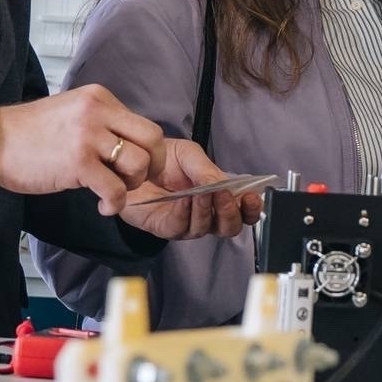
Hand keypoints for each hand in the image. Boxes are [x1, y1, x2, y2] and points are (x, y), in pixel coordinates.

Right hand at [0, 85, 166, 214]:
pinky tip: (103, 206)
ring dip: (132, 185)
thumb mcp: (71, 112)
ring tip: (114, 192)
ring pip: (138, 163)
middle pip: (153, 138)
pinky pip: (115, 188)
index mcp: (99, 98)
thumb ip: (100, 122)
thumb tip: (127, 144)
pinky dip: (115, 203)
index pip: (142, 123)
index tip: (141, 166)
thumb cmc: (28, 133)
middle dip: (153, 165)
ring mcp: (88, 136)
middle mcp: (98, 112)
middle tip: (138, 181)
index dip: (148, 150)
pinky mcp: (78, 163)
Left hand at [116, 139, 265, 241]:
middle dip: (231, 213)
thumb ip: (206, 168)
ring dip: (206, 210)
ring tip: (202, 192)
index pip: (244, 211)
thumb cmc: (163, 159)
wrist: (129, 163)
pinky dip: (185, 212)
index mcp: (220, 196)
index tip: (252, 197)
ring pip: (205, 228)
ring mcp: (187, 223)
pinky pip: (180, 227)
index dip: (253, 209)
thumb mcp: (189, 154)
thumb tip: (220, 184)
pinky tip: (184, 199)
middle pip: (230, 227)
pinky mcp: (165, 228)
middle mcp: (207, 214)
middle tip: (225, 195)